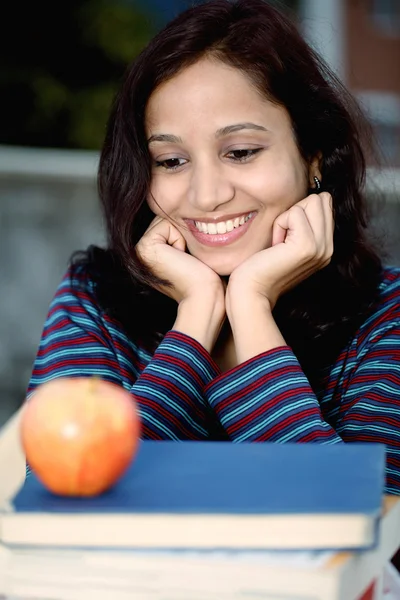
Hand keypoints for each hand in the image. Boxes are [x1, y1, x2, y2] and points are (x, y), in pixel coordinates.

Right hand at [136, 217, 225, 350]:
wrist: (204, 295)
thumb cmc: (204, 278)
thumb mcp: (190, 252)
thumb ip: (182, 235)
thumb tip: (187, 214)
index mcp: (149, 254)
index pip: (169, 223)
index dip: (185, 234)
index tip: (188, 259)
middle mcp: (140, 252)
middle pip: (166, 218)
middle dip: (182, 232)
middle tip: (187, 259)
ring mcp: (139, 250)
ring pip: (166, 218)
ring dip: (182, 235)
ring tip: (184, 259)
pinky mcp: (145, 248)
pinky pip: (167, 223)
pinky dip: (180, 238)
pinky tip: (181, 257)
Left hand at [227, 193, 333, 311]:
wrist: (251, 292)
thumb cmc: (261, 265)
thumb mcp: (288, 242)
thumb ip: (302, 224)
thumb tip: (308, 197)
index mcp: (326, 246)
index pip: (325, 203)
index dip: (300, 211)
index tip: (286, 235)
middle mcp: (328, 248)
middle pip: (321, 199)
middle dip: (296, 211)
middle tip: (281, 237)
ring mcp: (321, 247)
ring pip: (312, 201)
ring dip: (287, 217)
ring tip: (278, 242)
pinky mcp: (306, 246)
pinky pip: (295, 212)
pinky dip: (280, 224)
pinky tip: (275, 245)